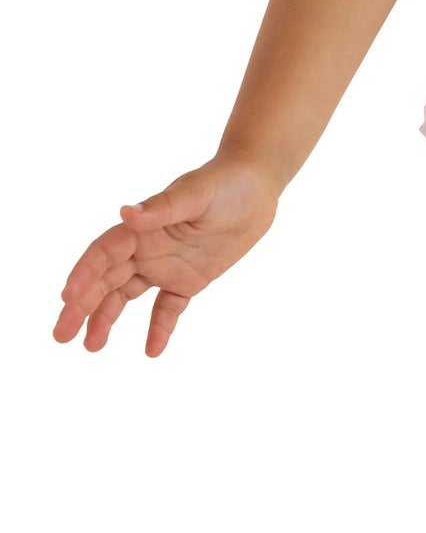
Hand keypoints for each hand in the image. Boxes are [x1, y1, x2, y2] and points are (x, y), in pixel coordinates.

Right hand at [54, 155, 280, 357]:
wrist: (257, 186)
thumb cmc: (225, 182)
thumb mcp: (197, 194)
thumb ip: (162, 208)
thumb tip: (125, 213)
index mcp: (143, 227)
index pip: (104, 253)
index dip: (85, 274)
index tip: (68, 299)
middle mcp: (147, 247)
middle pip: (106, 280)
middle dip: (82, 306)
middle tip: (61, 335)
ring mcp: (166, 265)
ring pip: (126, 296)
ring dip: (107, 319)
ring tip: (92, 347)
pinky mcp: (189, 279)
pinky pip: (168, 307)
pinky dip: (158, 327)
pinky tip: (152, 350)